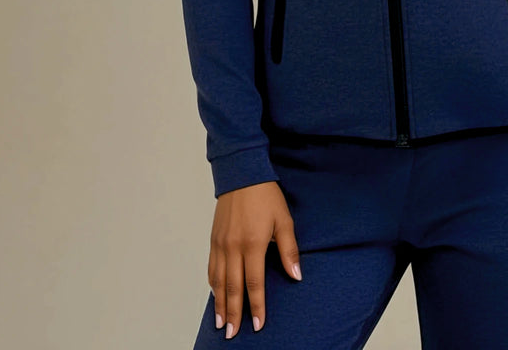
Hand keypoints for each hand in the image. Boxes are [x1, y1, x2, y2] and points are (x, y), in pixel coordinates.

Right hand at [207, 181, 302, 338]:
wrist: (242, 174)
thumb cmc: (266, 196)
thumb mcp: (284, 220)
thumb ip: (289, 250)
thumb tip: (296, 276)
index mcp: (253, 244)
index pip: (254, 283)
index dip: (256, 306)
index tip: (258, 325)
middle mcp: (234, 247)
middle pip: (232, 288)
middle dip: (233, 313)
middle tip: (233, 334)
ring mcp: (221, 244)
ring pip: (218, 281)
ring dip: (219, 304)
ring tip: (220, 323)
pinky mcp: (214, 239)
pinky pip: (211, 267)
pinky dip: (213, 284)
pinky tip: (215, 295)